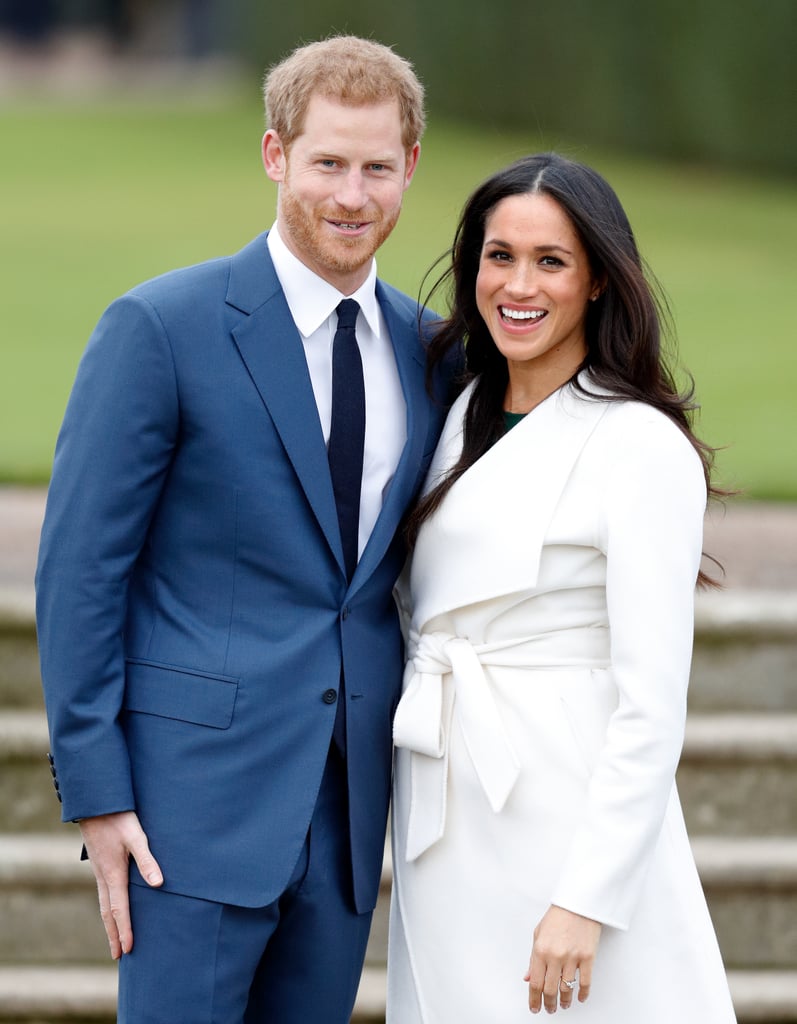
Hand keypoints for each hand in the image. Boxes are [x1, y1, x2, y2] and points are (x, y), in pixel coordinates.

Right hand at [79, 811, 162, 958]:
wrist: (94, 803)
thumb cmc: (117, 818)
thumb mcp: (136, 836)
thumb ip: (147, 859)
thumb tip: (158, 884)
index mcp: (113, 874)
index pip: (120, 909)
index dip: (125, 930)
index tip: (128, 950)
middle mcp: (103, 876)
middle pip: (108, 912)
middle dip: (114, 934)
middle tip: (118, 956)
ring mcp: (99, 870)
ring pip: (104, 903)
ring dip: (109, 923)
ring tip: (114, 938)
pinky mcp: (100, 863)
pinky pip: (103, 892)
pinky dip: (107, 907)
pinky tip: (112, 907)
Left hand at [524, 905, 601, 1013]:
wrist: (579, 902)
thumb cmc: (558, 915)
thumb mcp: (538, 934)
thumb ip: (533, 958)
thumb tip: (528, 977)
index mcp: (540, 950)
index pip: (535, 982)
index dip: (534, 999)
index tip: (535, 1007)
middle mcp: (555, 956)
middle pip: (550, 990)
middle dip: (549, 1003)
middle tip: (549, 1009)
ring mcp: (572, 958)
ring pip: (567, 989)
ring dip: (564, 1001)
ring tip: (563, 1005)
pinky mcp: (588, 957)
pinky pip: (585, 982)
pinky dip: (582, 994)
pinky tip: (580, 998)